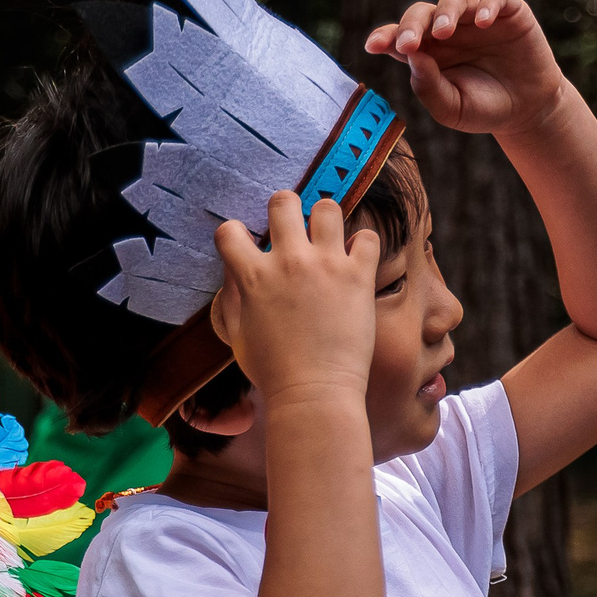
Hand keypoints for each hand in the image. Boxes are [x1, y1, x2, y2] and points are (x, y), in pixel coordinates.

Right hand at [209, 191, 379, 417]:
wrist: (314, 395)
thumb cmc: (272, 372)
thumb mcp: (236, 335)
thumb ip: (232, 295)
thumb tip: (235, 268)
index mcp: (253, 276)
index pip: (229, 231)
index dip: (233, 235)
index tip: (244, 246)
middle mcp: (288, 262)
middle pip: (283, 201)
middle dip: (284, 210)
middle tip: (291, 230)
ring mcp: (326, 265)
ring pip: (327, 207)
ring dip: (324, 220)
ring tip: (326, 240)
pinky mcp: (358, 276)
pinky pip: (367, 237)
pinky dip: (362, 245)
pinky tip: (355, 260)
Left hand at [364, 0, 567, 137]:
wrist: (527, 110)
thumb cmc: (483, 108)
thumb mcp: (451, 108)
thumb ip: (429, 87)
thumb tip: (413, 56)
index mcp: (427, 53)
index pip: (399, 37)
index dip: (385, 36)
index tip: (373, 45)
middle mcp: (448, 31)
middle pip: (421, 13)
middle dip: (411, 25)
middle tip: (407, 44)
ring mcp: (476, 18)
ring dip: (445, 13)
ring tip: (442, 32)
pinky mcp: (508, 12)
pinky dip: (487, 4)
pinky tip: (483, 22)